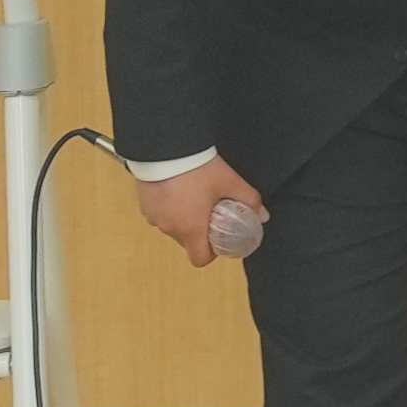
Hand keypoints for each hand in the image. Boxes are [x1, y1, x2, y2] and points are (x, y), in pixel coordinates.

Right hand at [133, 156, 261, 267]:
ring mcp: (153, 216)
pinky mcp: (144, 204)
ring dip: (183, 219)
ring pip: (172, 227)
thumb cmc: (197, 168)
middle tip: (210, 213)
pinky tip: (178, 190)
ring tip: (194, 198)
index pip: (199, 259)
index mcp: (190, 228)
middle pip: (186, 242)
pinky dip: (169, 208)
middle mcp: (169, 227)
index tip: (218, 238)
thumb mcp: (229, 182)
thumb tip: (262, 215)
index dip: (211, 252)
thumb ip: (249, 200)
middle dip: (199, 232)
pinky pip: (159, 214)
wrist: (166, 148)